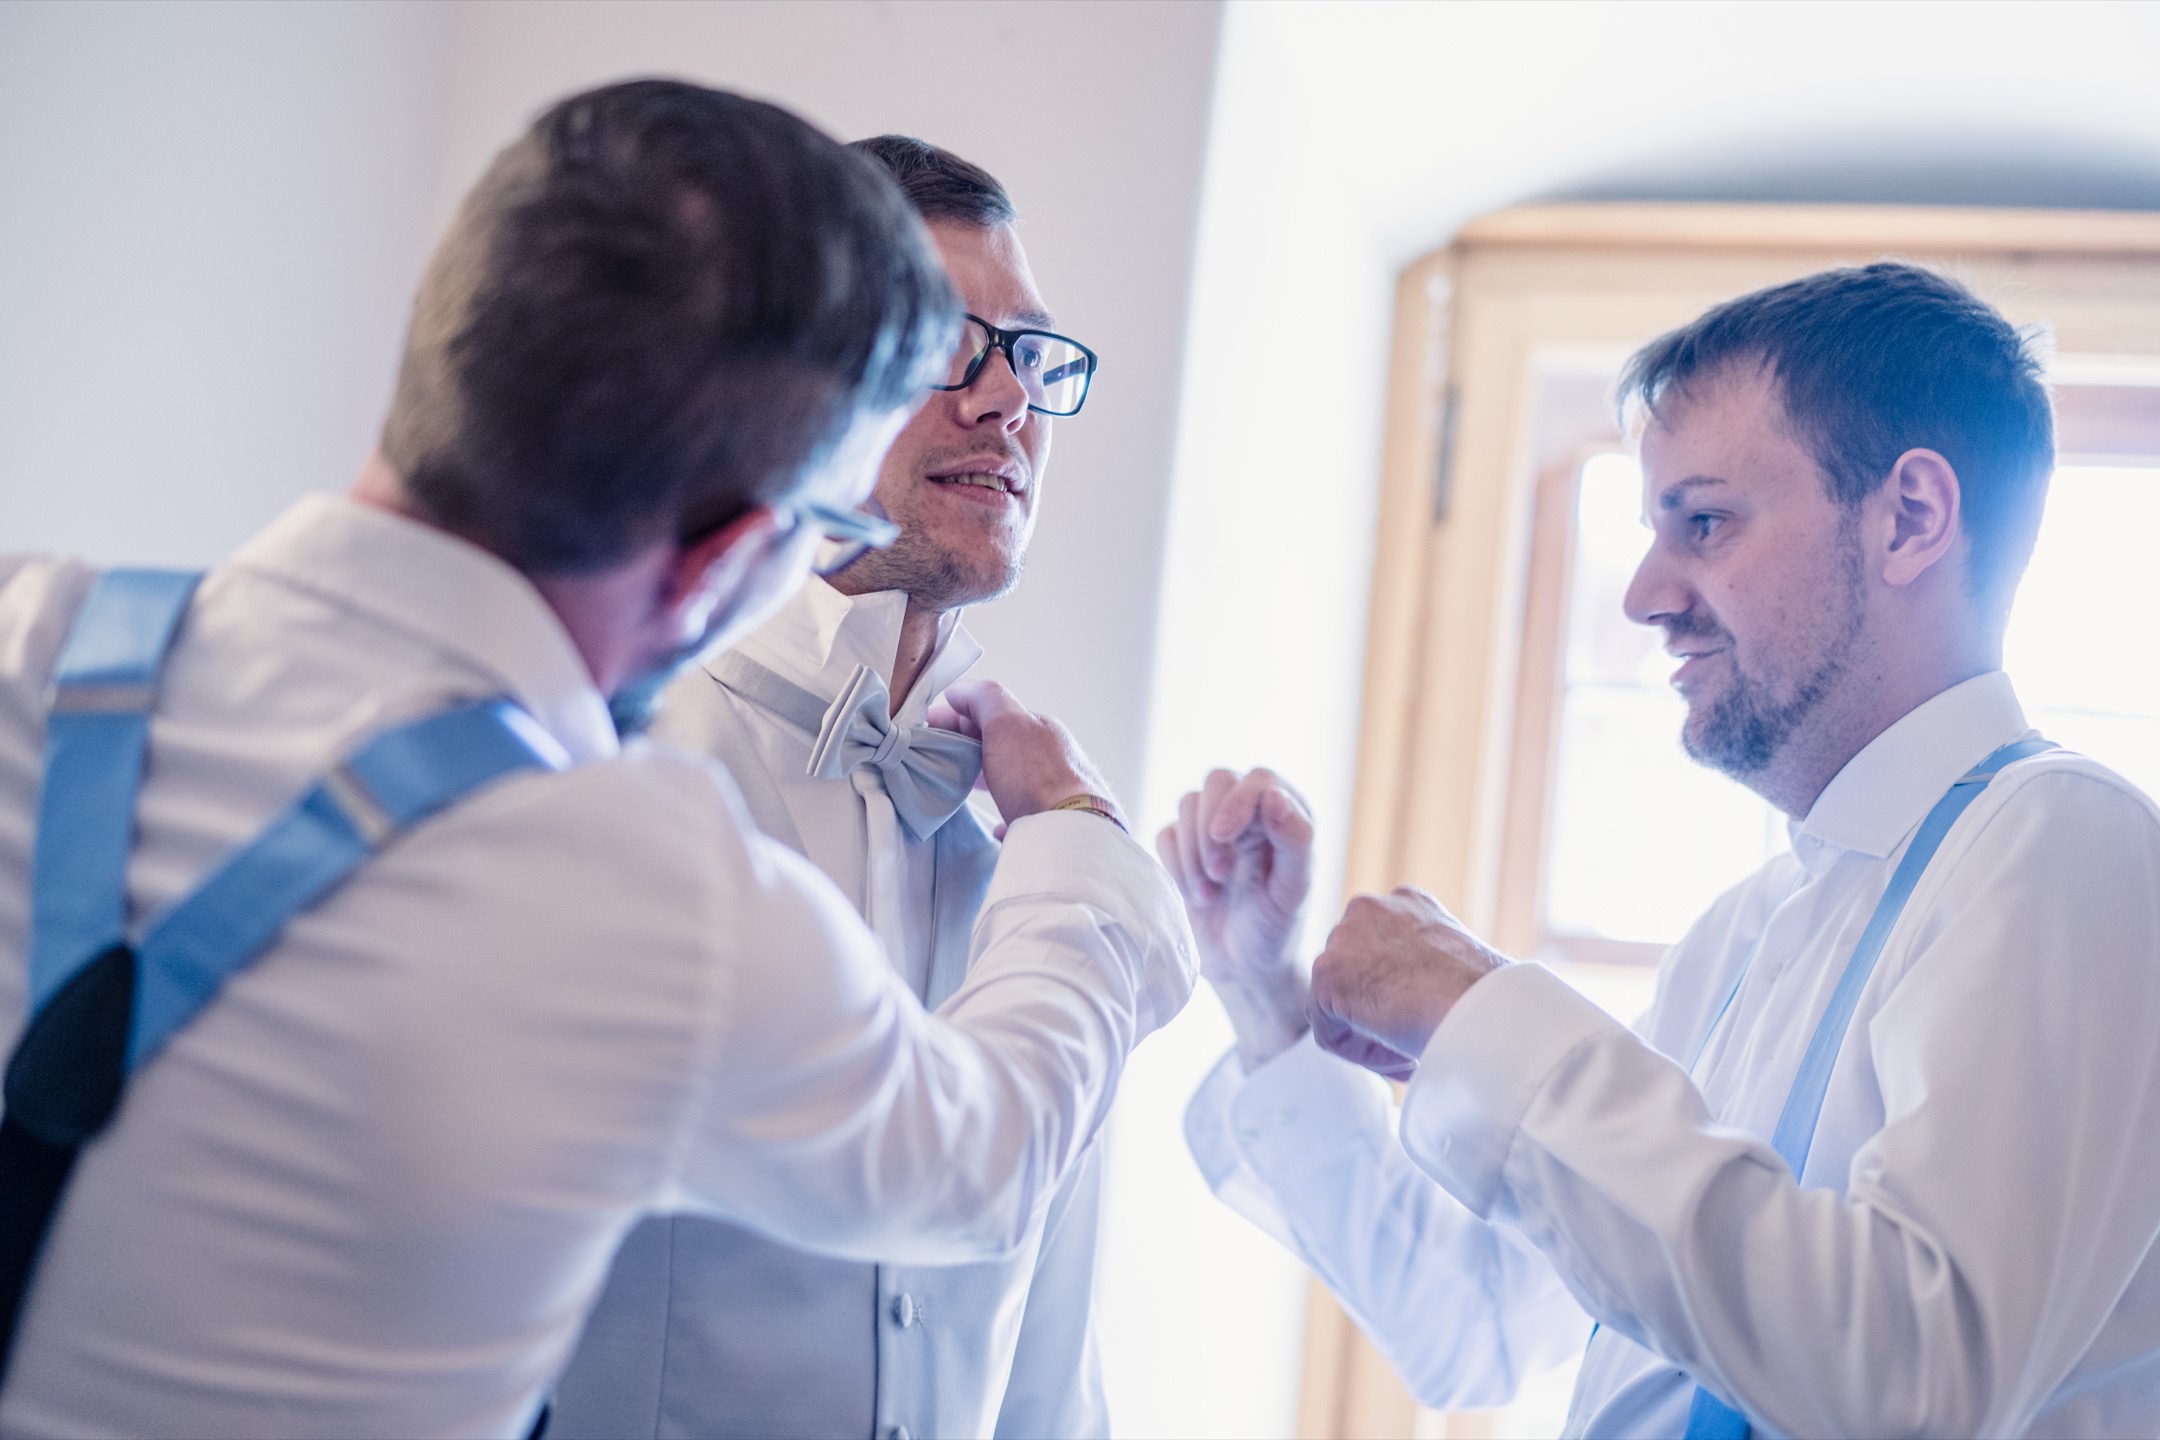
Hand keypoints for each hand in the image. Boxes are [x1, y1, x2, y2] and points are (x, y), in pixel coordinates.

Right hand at [935, 680, 1118, 826]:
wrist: (1071, 835)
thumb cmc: (1038, 778)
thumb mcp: (1006, 722)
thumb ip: (983, 698)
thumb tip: (960, 690)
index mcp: (1040, 728)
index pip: (991, 712)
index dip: (955, 718)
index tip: (925, 731)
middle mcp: (1050, 757)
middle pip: (1001, 745)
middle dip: (968, 747)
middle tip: (934, 758)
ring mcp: (1054, 792)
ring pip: (1013, 779)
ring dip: (987, 777)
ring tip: (958, 786)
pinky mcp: (1051, 825)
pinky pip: (1025, 816)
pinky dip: (1007, 816)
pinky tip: (997, 826)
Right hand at [1156, 768, 1314, 1068]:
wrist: (1241, 969)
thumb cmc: (1276, 928)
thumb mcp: (1293, 890)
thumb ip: (1294, 839)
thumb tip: (1273, 795)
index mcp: (1286, 813)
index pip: (1258, 780)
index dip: (1237, 801)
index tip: (1223, 836)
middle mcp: (1250, 812)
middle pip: (1218, 782)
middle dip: (1209, 826)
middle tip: (1219, 873)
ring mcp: (1213, 828)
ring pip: (1188, 804)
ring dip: (1194, 852)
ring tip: (1211, 892)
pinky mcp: (1183, 848)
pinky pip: (1167, 835)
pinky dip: (1176, 866)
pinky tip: (1198, 897)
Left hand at [1308, 887, 1508, 1080]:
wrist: (1482, 1008)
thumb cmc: (1485, 999)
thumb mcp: (1455, 965)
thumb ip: (1423, 967)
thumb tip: (1412, 996)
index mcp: (1407, 903)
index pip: (1379, 948)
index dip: (1396, 991)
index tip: (1419, 1017)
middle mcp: (1370, 908)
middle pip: (1352, 972)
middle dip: (1374, 1007)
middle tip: (1410, 1036)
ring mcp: (1344, 936)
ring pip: (1339, 1003)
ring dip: (1370, 1032)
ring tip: (1410, 1051)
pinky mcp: (1327, 973)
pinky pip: (1331, 1032)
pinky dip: (1362, 1053)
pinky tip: (1400, 1055)